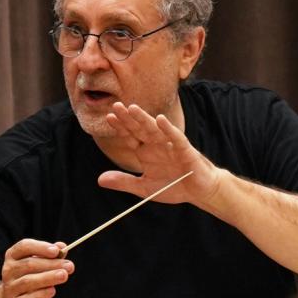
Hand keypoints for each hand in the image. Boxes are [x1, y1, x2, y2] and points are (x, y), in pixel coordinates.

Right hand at [0, 239, 72, 297]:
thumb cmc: (32, 279)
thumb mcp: (40, 265)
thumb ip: (52, 256)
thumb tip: (62, 246)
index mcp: (13, 256)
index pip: (24, 246)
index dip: (40, 247)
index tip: (56, 250)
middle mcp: (9, 270)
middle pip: (29, 264)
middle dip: (52, 264)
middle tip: (69, 265)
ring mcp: (11, 288)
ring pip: (29, 281)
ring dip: (49, 277)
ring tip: (64, 275)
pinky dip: (43, 293)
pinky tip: (52, 290)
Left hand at [99, 102, 221, 203]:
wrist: (198, 192)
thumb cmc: (173, 186)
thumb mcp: (144, 188)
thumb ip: (124, 182)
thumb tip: (99, 180)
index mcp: (145, 152)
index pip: (130, 136)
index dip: (120, 127)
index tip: (109, 117)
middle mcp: (156, 145)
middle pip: (140, 129)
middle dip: (129, 118)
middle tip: (116, 106)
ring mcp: (170, 146)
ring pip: (155, 130)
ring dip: (144, 119)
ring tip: (133, 108)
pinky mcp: (185, 150)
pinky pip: (176, 137)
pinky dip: (168, 129)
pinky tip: (160, 120)